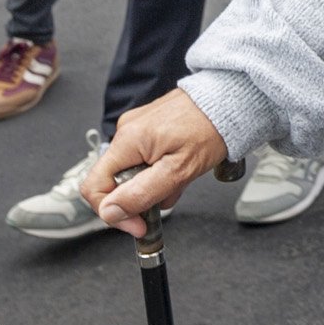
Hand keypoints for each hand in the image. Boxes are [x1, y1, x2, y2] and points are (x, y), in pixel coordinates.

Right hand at [82, 88, 228, 237]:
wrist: (229, 100)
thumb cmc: (210, 128)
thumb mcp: (178, 171)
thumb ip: (141, 194)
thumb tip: (109, 212)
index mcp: (127, 140)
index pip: (93, 186)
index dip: (112, 212)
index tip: (137, 224)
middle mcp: (126, 131)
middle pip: (115, 181)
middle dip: (141, 197)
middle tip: (171, 192)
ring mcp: (136, 127)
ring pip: (132, 172)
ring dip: (155, 184)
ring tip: (181, 175)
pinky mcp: (148, 127)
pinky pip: (143, 158)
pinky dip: (160, 169)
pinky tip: (179, 164)